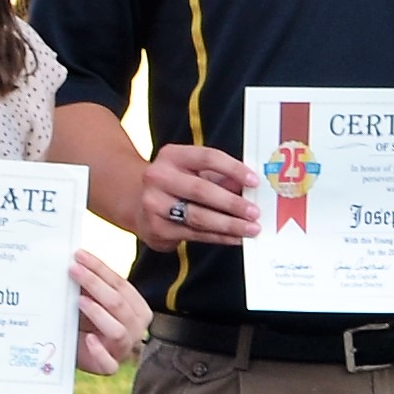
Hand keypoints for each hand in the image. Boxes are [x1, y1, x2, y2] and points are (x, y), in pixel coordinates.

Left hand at [69, 248, 151, 373]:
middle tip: (73, 270)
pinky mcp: (109, 366)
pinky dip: (99, 352)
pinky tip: (88, 339)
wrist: (79, 348)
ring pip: (117, 330)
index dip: (100, 268)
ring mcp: (124, 348)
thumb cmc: (88, 319)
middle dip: (95, 284)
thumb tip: (77, 257)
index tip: (79, 256)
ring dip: (98, 314)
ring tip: (79, 300)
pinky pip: (109, 363)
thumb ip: (92, 282)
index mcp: (138, 308)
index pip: (121, 284)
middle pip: (118, 303)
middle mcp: (136, 328)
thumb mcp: (93, 298)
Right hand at [138, 143, 260, 244]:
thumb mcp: (195, 172)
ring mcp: (154, 203)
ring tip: (250, 229)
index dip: (233, 169)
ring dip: (229, 225)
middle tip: (254, 212)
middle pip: (202, 190)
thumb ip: (221, 177)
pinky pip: (195, 234)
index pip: (207, 157)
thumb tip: (249, 187)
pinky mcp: (156, 228)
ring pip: (198, 216)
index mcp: (172, 156)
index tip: (254, 181)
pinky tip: (235, 238)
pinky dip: (219, 237)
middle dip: (232, 203)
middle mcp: (158, 176)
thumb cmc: (176, 185)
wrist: (138, 203)